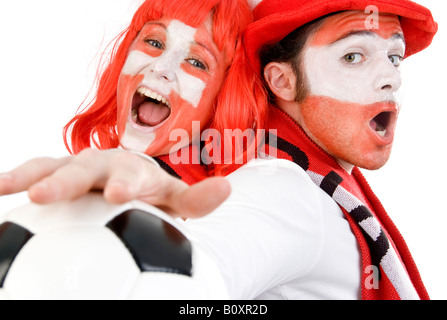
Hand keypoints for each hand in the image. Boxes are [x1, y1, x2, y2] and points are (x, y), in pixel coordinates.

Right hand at [0, 148, 230, 217]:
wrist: (130, 177)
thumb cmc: (153, 193)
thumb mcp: (176, 200)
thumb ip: (197, 199)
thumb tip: (227, 188)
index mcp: (134, 169)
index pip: (131, 174)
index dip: (125, 183)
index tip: (118, 195)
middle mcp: (104, 162)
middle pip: (86, 167)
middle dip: (68, 180)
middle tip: (48, 195)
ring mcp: (78, 166)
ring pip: (53, 165)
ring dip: (32, 176)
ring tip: (8, 187)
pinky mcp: (57, 173)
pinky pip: (35, 172)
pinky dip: (17, 178)